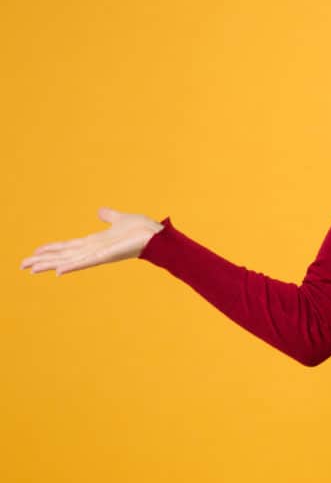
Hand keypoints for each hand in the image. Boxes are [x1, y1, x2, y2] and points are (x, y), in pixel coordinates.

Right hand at [19, 207, 164, 276]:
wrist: (157, 236)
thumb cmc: (142, 229)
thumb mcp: (120, 219)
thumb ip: (109, 216)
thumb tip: (100, 211)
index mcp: (95, 242)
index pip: (68, 246)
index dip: (51, 249)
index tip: (34, 252)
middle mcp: (94, 250)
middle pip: (63, 255)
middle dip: (42, 260)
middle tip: (22, 265)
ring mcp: (99, 254)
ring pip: (68, 260)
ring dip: (49, 264)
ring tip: (30, 268)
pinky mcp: (106, 256)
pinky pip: (86, 262)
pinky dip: (72, 267)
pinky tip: (57, 271)